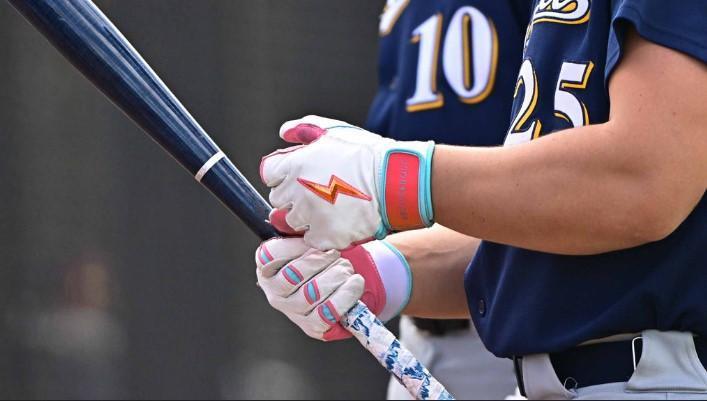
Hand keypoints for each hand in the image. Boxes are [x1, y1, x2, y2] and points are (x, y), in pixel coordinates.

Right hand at [255, 237, 411, 340]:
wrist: (344, 283)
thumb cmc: (323, 258)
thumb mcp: (310, 240)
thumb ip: (300, 230)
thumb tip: (289, 216)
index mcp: (268, 268)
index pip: (269, 256)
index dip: (293, 246)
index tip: (312, 240)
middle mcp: (275, 292)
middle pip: (292, 276)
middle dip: (320, 261)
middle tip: (335, 254)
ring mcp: (293, 312)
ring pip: (312, 294)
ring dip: (335, 276)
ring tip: (346, 268)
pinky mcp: (312, 327)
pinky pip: (328, 313)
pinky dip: (346, 295)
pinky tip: (355, 283)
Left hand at [260, 115, 434, 249]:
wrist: (396, 180)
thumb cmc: (368, 154)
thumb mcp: (335, 131)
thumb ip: (304, 129)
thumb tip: (285, 133)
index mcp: (294, 164)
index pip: (269, 174)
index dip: (284, 173)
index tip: (301, 174)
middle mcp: (297, 191)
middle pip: (278, 200)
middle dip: (293, 196)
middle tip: (319, 191)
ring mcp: (310, 216)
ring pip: (292, 222)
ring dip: (306, 217)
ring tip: (331, 207)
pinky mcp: (326, 237)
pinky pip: (311, 240)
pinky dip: (322, 234)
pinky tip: (338, 221)